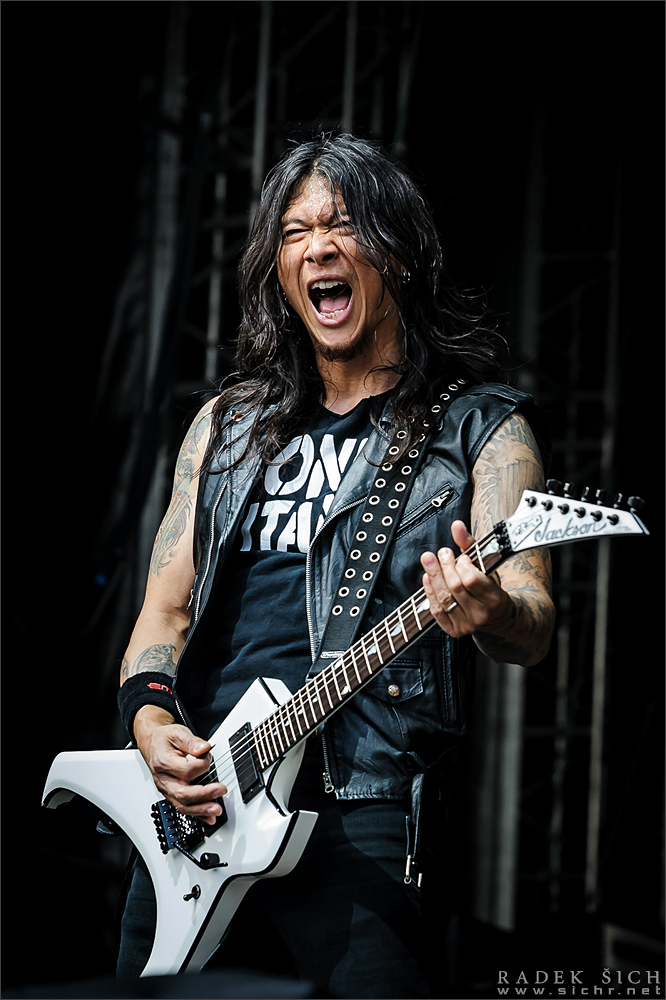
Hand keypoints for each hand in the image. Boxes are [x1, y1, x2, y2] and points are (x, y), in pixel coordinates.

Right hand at [134, 705, 226, 824]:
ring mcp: (166, 789)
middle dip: (203, 794)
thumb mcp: (177, 732)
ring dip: (201, 810)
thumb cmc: (164, 740)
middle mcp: (163, 779)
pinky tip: (209, 818)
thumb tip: (203, 749)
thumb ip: (191, 741)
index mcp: (163, 762)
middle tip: (220, 790)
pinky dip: (197, 815)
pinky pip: (182, 808)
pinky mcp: (171, 794)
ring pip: (182, 805)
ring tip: (216, 809)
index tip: (208, 756)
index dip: (202, 764)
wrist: (152, 744)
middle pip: (182, 793)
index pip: (185, 770)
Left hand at [420, 520, 510, 638]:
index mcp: (494, 598)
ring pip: (444, 599)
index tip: (462, 557)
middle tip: (442, 553)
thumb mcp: (485, 565)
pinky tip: (428, 578)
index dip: (462, 565)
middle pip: (455, 588)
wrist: (497, 616)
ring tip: (429, 560)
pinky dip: (429, 593)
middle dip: (444, 567)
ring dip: (433, 576)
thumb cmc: (490, 586)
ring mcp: (467, 624)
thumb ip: (470, 544)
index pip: (472, 579)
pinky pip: (436, 611)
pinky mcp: (455, 630)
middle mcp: (481, 614)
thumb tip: (456, 525)